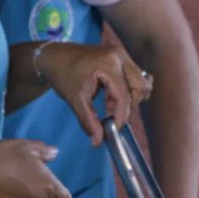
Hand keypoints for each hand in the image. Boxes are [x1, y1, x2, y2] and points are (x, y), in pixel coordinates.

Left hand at [36, 43, 152, 145]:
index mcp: (108, 64)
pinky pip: (137, 77)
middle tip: (111, 117)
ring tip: (111, 106)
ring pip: (141, 82)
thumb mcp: (75, 100)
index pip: (123, 95)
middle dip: (127, 107)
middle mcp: (120, 56)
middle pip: (139, 88)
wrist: (56, 57)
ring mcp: (123, 55)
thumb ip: (88, 121)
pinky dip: (130, 91)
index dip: (121, 116)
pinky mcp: (123, 58)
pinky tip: (113, 98)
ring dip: (130, 99)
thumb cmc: (63, 76)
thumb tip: (98, 142)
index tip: (113, 130)